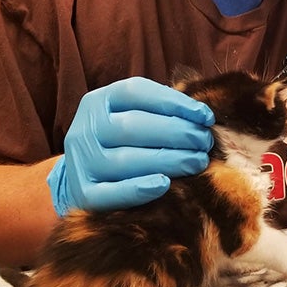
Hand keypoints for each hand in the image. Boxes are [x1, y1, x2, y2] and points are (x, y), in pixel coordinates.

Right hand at [47, 77, 214, 215]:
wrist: (80, 178)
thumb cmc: (121, 142)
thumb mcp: (131, 115)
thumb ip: (160, 110)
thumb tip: (202, 116)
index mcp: (98, 101)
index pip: (136, 92)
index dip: (175, 102)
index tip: (206, 117)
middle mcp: (85, 129)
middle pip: (132, 126)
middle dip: (177, 133)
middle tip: (204, 142)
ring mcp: (81, 162)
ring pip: (124, 160)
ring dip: (168, 160)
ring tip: (197, 162)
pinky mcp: (82, 194)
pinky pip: (110, 194)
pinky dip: (138, 189)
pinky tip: (165, 184)